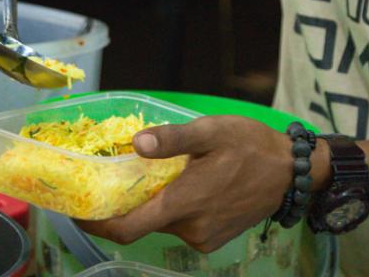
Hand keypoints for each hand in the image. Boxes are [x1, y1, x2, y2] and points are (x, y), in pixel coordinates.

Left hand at [79, 116, 293, 252]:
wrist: (292, 173)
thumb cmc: (252, 146)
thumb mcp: (213, 131)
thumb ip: (173, 138)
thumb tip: (136, 142)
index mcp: (184, 203)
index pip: (127, 228)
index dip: (96, 224)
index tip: (76, 210)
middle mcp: (190, 228)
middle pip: (142, 222)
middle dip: (127, 202)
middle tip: (116, 175)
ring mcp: (203, 237)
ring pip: (163, 222)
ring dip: (154, 202)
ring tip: (157, 173)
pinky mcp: (213, 239)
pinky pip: (181, 226)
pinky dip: (173, 208)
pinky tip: (183, 184)